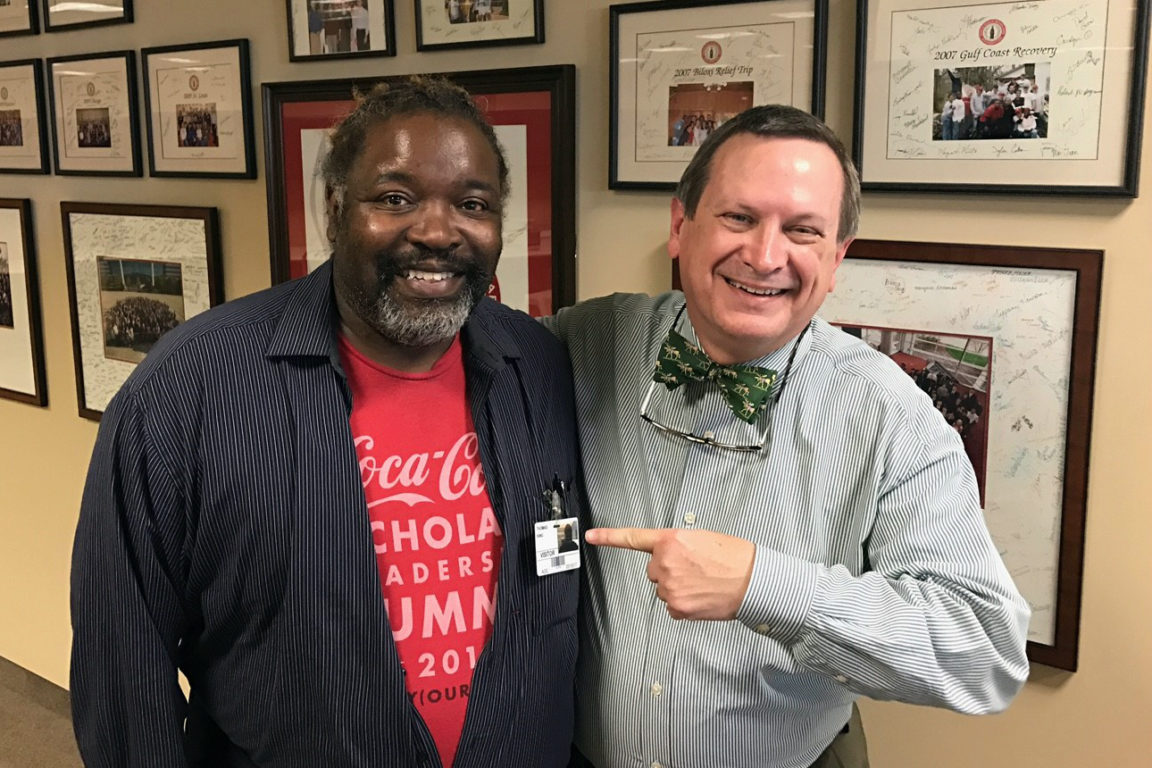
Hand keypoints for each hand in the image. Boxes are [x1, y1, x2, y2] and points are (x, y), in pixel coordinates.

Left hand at [585, 527, 754, 619]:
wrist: (754, 581)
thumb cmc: (735, 558)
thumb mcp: (702, 539)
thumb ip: (678, 546)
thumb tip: (671, 557)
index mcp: (671, 540)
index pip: (633, 538)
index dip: (608, 537)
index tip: (591, 536)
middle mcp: (665, 562)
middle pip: (654, 570)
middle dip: (670, 570)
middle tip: (695, 569)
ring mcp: (669, 587)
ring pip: (664, 589)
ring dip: (679, 587)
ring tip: (703, 582)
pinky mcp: (677, 607)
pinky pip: (672, 606)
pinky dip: (685, 603)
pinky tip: (702, 596)